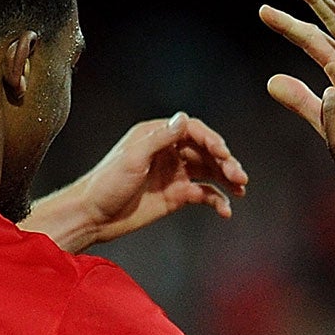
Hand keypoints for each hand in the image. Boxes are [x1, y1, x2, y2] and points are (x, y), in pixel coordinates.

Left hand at [43, 113, 249, 248]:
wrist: (93, 216)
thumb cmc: (106, 183)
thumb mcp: (133, 157)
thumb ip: (160, 138)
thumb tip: (183, 119)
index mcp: (157, 136)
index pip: (192, 131)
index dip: (210, 139)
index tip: (222, 153)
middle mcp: (168, 152)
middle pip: (205, 151)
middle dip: (224, 161)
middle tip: (238, 176)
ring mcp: (174, 174)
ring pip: (209, 172)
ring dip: (227, 179)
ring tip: (241, 189)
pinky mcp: (176, 196)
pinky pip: (203, 194)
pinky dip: (217, 200)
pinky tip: (226, 210)